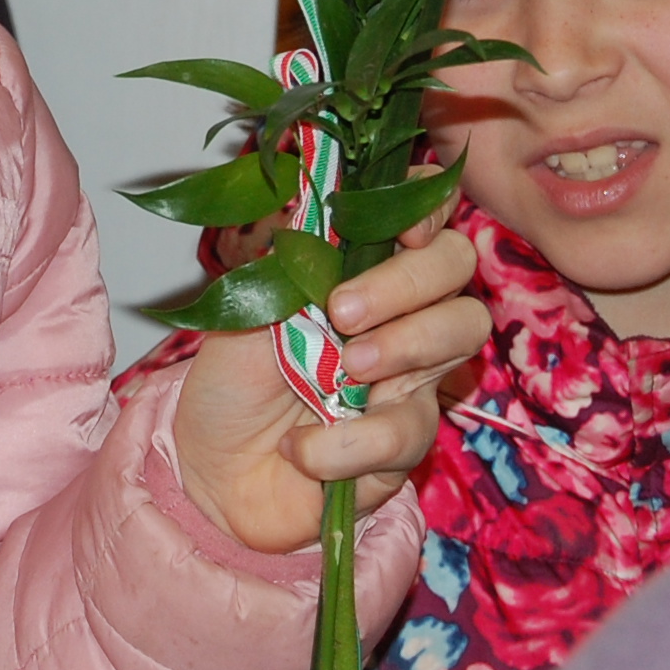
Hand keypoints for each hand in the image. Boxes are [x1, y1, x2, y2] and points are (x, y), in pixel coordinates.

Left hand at [169, 179, 486, 552]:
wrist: (209, 472)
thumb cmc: (231, 383)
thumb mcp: (248, 307)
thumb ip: (293, 257)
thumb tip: (321, 196)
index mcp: (362, 269)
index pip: (425, 215)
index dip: (427, 209)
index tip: (400, 229)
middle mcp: (401, 315)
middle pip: (457, 268)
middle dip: (407, 282)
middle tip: (341, 312)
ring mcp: (410, 377)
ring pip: (460, 337)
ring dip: (401, 345)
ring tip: (343, 367)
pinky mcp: (404, 445)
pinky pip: (407, 430)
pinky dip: (347, 441)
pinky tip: (299, 448)